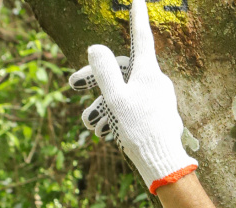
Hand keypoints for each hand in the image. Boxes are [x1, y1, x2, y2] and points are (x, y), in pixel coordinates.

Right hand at [69, 0, 196, 193]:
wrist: (162, 161)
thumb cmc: (139, 129)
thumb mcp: (115, 98)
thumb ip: (104, 71)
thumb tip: (96, 48)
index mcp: (149, 73)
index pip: (141, 39)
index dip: (137, 18)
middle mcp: (156, 82)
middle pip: (121, 71)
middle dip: (96, 78)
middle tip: (73, 85)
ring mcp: (158, 98)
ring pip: (124, 92)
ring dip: (104, 106)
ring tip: (94, 126)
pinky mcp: (158, 113)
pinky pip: (134, 107)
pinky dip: (117, 116)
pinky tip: (107, 132)